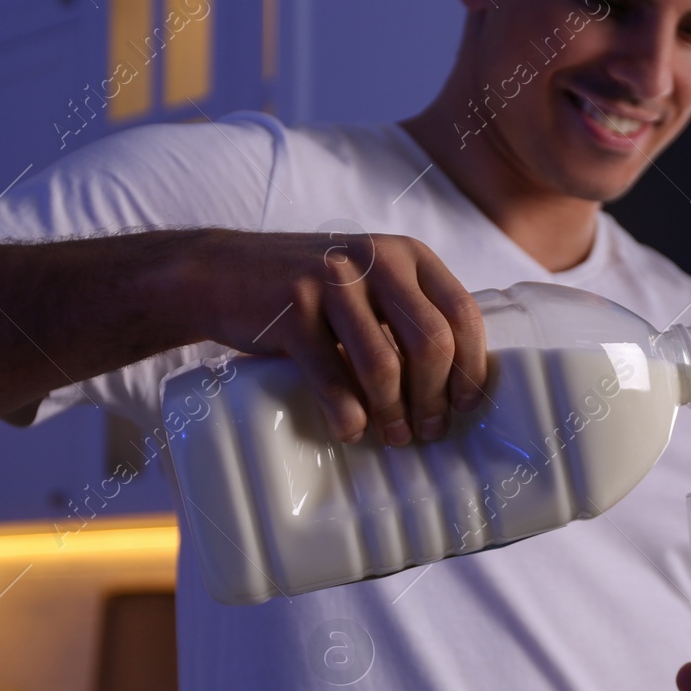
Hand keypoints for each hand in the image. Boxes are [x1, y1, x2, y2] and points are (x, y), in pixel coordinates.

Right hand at [198, 230, 486, 445]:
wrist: (219, 272)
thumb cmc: (307, 292)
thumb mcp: (368, 286)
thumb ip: (408, 315)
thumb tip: (455, 385)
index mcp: (406, 255)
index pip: (462, 313)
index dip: (471, 367)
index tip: (466, 404)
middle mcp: (376, 259)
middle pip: (431, 342)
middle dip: (434, 398)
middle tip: (428, 430)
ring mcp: (332, 280)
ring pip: (384, 365)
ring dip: (393, 413)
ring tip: (392, 436)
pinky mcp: (292, 307)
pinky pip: (331, 376)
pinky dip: (346, 414)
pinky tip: (349, 428)